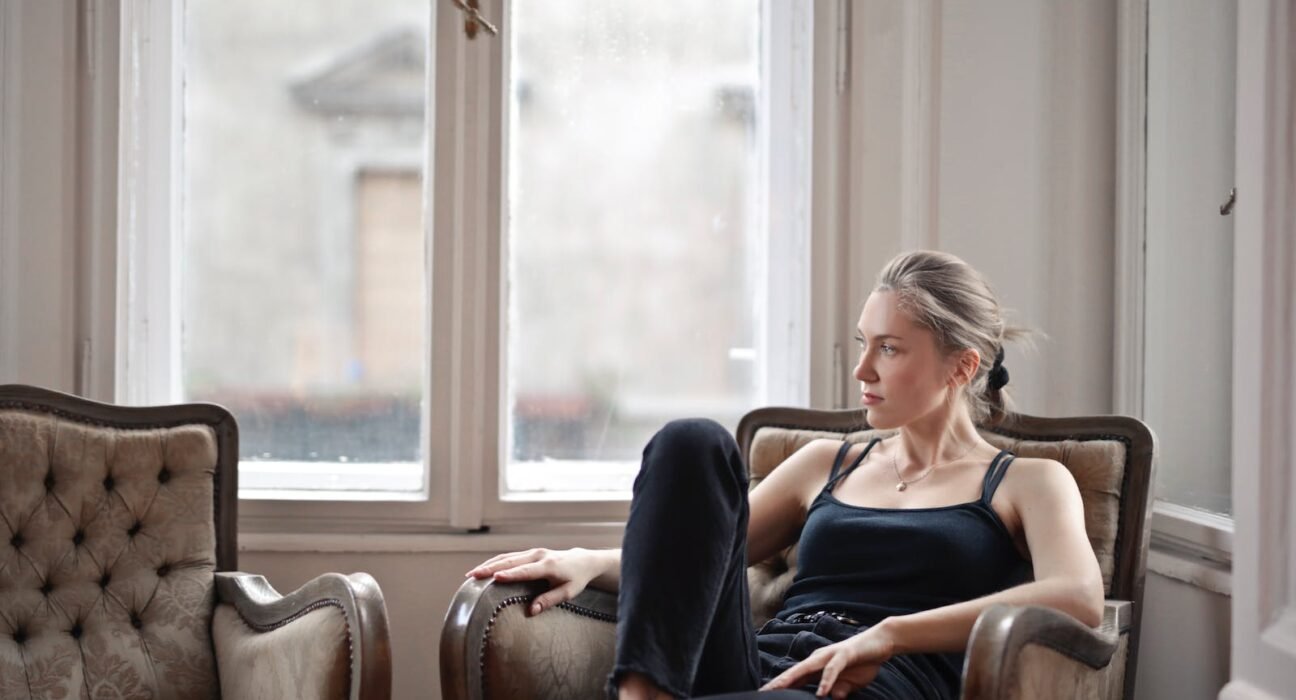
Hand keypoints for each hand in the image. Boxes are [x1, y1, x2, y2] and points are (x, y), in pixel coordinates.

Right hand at [466, 547, 602, 614]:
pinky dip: (495, 562)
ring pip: (507, 556)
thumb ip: (550, 600)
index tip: (495, 578)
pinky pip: (509, 556)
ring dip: (488, 564)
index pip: (526, 570)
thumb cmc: (576, 578)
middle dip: (490, 568)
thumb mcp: (569, 592)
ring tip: (471, 574)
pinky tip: (483, 569)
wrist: (583, 560)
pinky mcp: (529, 553)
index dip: (510, 574)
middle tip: (472, 576)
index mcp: (549, 565)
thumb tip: (531, 611)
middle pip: (511, 561)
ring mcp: (533, 552)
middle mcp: (538, 555)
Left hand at [760, 623, 897, 698]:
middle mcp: (819, 658)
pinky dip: (826, 681)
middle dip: (777, 682)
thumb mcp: (850, 682)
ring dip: (792, 679)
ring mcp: (830, 655)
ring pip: (806, 668)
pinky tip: (821, 692)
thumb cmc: (863, 661)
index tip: (764, 694)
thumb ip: (839, 689)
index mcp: (818, 665)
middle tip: (762, 692)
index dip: (779, 686)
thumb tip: (832, 697)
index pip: (794, 678)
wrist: (881, 641)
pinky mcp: (844, 654)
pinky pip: (832, 669)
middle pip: (794, 672)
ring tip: (778, 690)